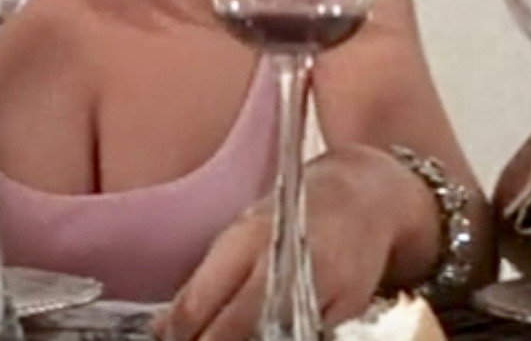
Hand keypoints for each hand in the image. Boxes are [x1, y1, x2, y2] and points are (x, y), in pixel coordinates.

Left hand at [155, 145, 420, 340]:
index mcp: (249, 238)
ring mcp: (315, 290)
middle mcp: (282, 265)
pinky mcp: (341, 312)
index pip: (197, 305)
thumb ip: (206, 282)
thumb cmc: (296, 216)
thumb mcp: (245, 234)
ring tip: (229, 335)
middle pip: (227, 332)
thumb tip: (164, 328)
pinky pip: (297, 337)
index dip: (176, 334)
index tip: (167, 339)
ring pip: (263, 340)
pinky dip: (276, 339)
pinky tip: (267, 333)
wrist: (367, 203)